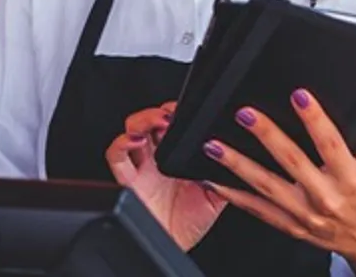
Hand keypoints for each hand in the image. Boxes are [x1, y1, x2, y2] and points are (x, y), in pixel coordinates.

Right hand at [105, 102, 225, 250]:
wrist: (172, 247)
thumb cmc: (190, 222)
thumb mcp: (216, 194)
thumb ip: (225, 174)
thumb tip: (239, 156)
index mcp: (178, 156)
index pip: (174, 123)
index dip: (178, 111)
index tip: (189, 109)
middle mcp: (157, 157)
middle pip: (151, 120)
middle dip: (160, 111)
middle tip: (172, 115)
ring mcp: (141, 166)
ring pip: (132, 129)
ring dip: (143, 120)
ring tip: (159, 122)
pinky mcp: (127, 181)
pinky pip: (116, 157)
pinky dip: (121, 144)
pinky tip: (135, 140)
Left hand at [201, 89, 355, 274]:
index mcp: (348, 176)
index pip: (330, 143)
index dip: (315, 119)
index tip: (299, 96)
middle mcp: (325, 195)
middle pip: (292, 161)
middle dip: (267, 136)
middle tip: (246, 114)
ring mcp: (304, 213)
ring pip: (266, 186)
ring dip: (238, 165)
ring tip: (216, 146)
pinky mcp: (290, 225)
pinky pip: (258, 210)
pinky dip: (233, 196)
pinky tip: (215, 180)